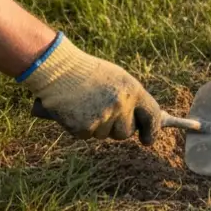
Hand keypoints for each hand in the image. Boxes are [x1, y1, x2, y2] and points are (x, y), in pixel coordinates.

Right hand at [21, 34, 161, 144]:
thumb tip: (145, 119)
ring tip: (86, 105)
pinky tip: (75, 110)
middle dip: (117, 128)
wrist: (58, 70)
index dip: (152, 130)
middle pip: (126, 132)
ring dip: (97, 126)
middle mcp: (121, 105)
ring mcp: (102, 118)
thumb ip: (132, 99)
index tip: (148, 140)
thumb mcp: (118, 80)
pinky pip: (87, 135)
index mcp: (133, 90)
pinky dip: (80, 127)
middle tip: (103, 112)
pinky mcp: (84, 128)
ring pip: (105, 135)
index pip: (152, 116)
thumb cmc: (89, 73)